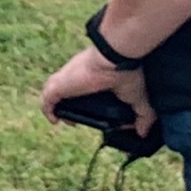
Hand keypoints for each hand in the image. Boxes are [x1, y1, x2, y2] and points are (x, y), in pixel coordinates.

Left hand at [40, 47, 154, 137]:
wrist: (115, 58)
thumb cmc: (128, 72)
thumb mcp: (139, 98)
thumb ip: (143, 116)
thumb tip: (143, 132)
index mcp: (95, 75)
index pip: (85, 89)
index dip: (87, 101)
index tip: (94, 113)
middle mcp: (79, 76)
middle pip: (69, 91)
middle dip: (71, 104)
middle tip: (79, 117)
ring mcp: (67, 79)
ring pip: (55, 94)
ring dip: (58, 107)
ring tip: (68, 119)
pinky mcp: (59, 85)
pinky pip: (47, 100)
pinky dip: (49, 110)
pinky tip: (55, 121)